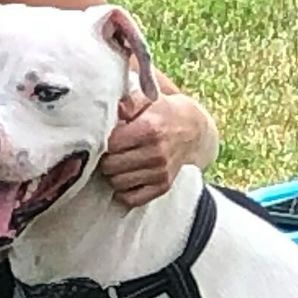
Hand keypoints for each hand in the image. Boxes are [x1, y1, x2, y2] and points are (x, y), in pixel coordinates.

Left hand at [100, 93, 205, 207]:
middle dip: (106, 158)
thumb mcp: (149, 98)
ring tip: (118, 163)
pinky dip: (124, 191)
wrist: (193, 131)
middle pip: (111, 166)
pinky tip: (126, 178)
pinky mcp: (163, 187)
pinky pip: (132, 199)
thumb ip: (129, 102)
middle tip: (110, 152)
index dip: (104, 141)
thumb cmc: (164, 113)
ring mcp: (160, 172)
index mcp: (150, 129)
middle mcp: (156, 153)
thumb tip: (115, 109)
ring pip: (118, 183)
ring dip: (113, 174)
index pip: (111, 144)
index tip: (107, 138)